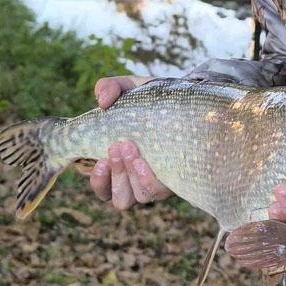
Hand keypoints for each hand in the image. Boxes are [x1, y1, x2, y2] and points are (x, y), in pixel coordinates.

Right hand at [90, 75, 173, 209]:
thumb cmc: (150, 99)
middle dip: (116, 175)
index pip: (103, 188)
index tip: (100, 161)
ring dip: (131, 177)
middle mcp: (137, 179)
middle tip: (117, 146)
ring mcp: (157, 181)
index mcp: (119, 164)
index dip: (99, 181)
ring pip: (138, 197)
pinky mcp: (175, 180)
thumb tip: (102, 100)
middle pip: (120, 197)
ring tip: (131, 148)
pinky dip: (148, 180)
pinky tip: (146, 160)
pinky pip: (159, 192)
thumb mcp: (129, 88)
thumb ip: (110, 88)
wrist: (186, 98)